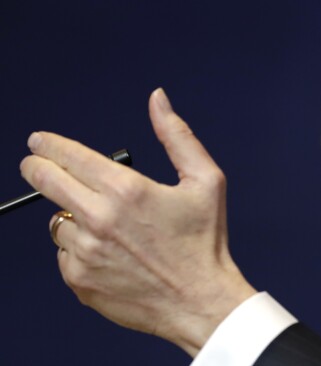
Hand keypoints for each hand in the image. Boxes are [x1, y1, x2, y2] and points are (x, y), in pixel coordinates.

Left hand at [20, 88, 257, 355]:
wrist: (200, 301)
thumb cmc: (205, 241)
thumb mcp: (206, 180)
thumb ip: (177, 135)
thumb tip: (157, 99)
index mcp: (127, 191)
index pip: (69, 157)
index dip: (48, 145)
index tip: (38, 141)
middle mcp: (99, 219)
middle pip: (46, 182)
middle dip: (37, 168)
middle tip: (35, 165)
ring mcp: (85, 252)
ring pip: (58, 221)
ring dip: (71, 215)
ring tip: (103, 224)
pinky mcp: (79, 279)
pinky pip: (64, 254)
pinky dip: (79, 248)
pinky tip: (108, 251)